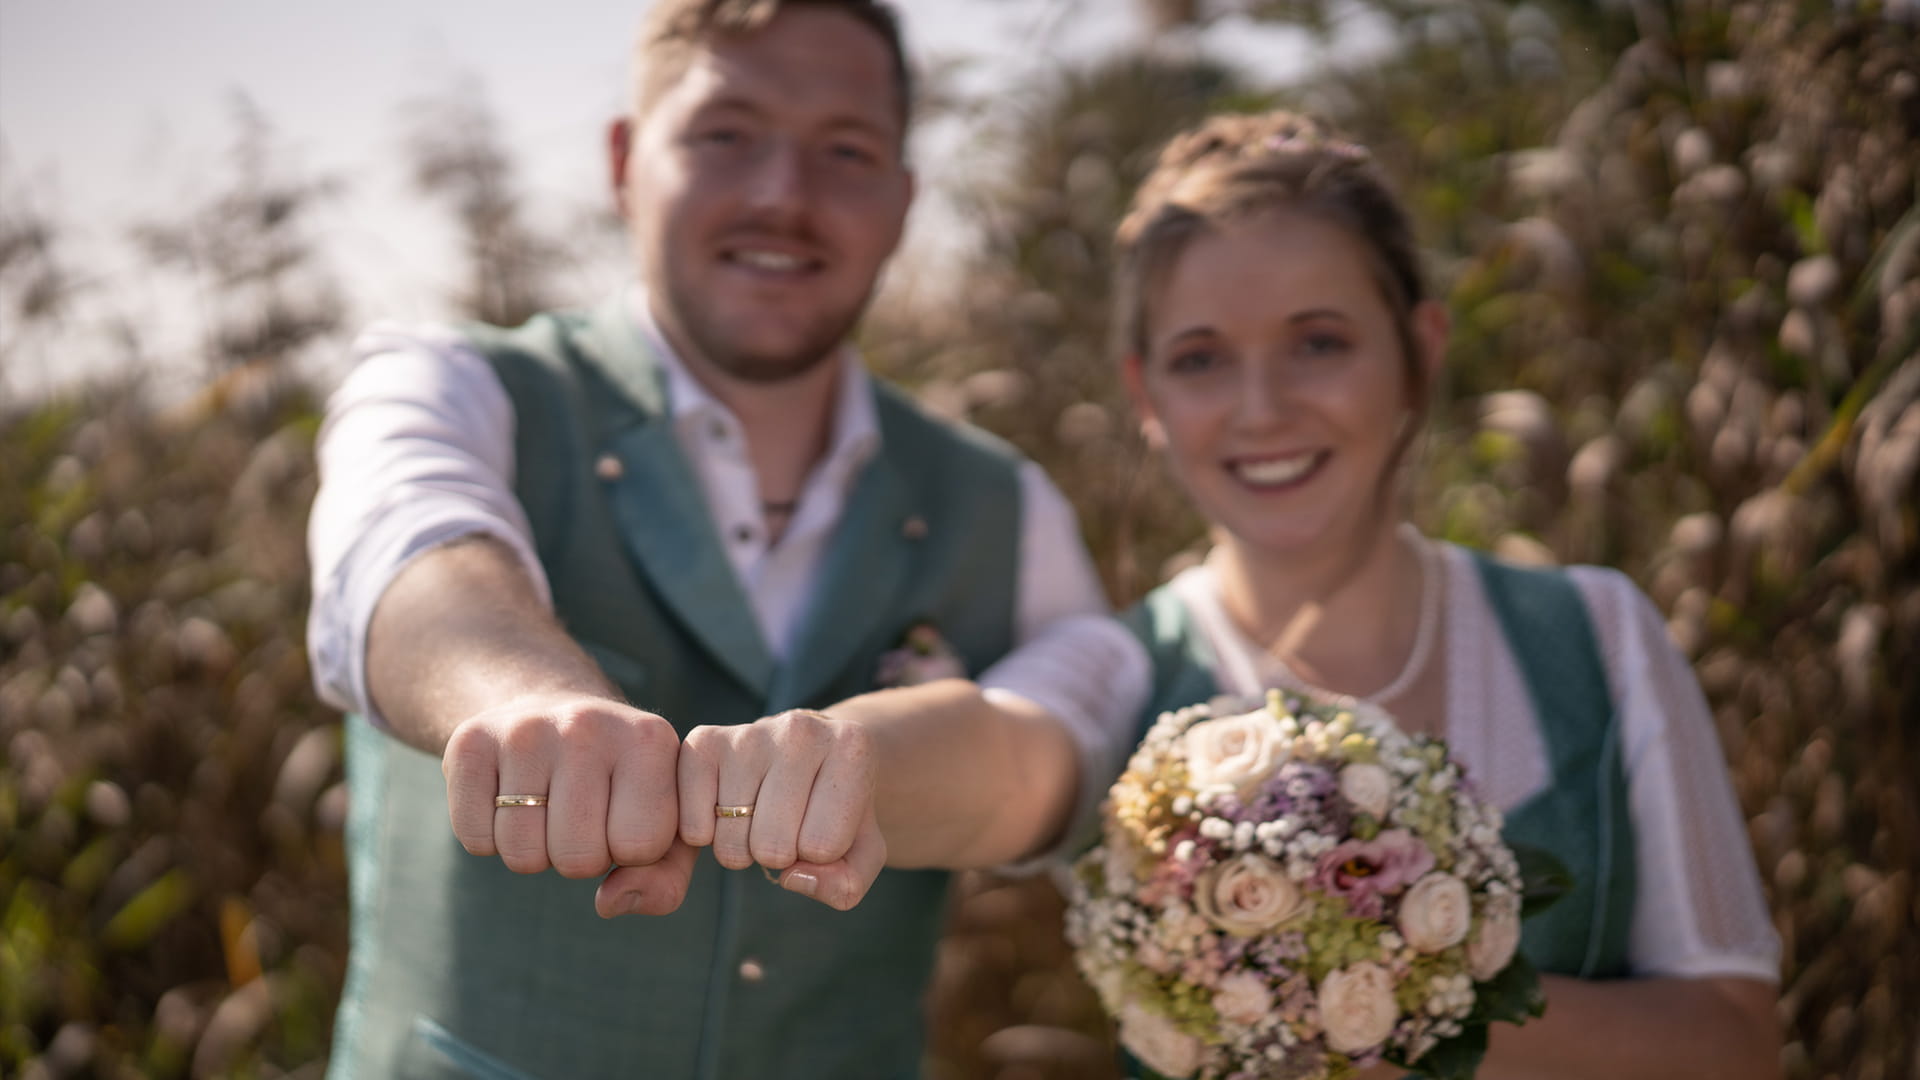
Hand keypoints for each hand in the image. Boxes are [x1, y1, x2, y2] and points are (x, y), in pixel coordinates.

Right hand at [441, 692, 692, 915]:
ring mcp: (524, 729)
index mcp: (648, 739)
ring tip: (545, 807)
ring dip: (535, 852)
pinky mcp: (470, 742)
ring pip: (524, 855)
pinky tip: (506, 800)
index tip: (625, 816)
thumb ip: (665, 879)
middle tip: (579, 816)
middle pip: (579, 858)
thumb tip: (609, 903)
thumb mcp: (662, 821)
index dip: (631, 851)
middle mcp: (587, 725)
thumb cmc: (615, 782)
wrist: (547, 706)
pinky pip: (475, 840)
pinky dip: (489, 839)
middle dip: (581, 857)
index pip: (641, 846)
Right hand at [657, 708, 885, 910]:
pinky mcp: (703, 742)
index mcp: (852, 748)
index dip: (821, 855)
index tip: (823, 823)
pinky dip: (706, 836)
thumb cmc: (834, 810)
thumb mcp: (862, 851)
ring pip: (731, 840)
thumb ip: (845, 883)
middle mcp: (800, 730)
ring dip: (743, 847)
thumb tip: (792, 877)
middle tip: (786, 825)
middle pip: (773, 845)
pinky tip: (726, 811)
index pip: (824, 846)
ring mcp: (748, 733)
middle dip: (779, 855)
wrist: (807, 757)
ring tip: (759, 815)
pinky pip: (693, 827)